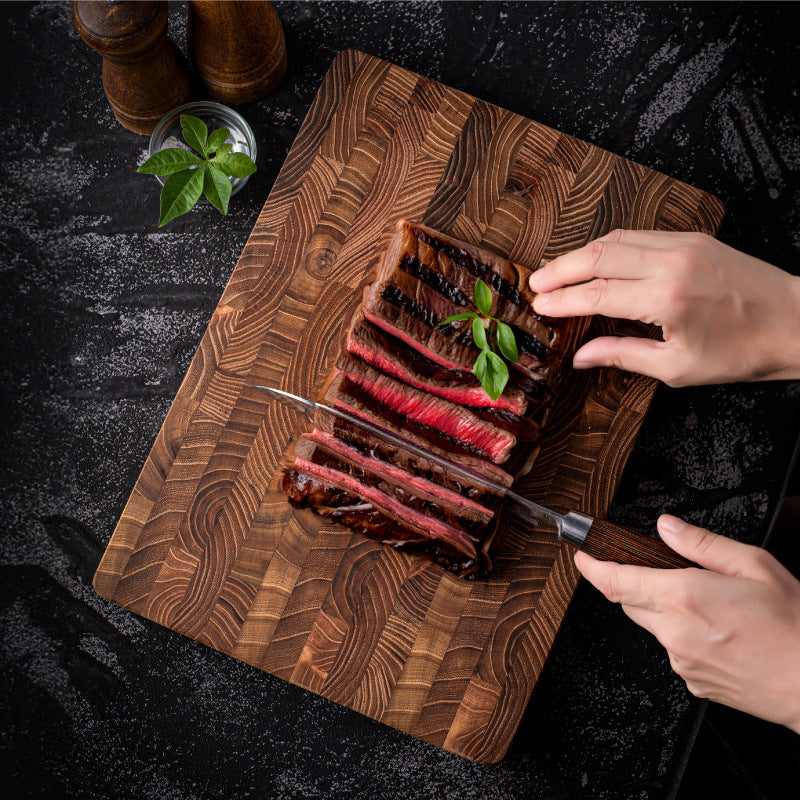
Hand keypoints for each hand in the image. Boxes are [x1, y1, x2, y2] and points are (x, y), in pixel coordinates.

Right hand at [529, 229, 799, 385]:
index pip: (597, 294)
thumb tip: (581, 356)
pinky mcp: (694, 238)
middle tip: (536, 283)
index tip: (539, 306)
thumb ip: (622, 355)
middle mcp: (672, 263)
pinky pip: (639, 235)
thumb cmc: (741, 352)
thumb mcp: (677, 367)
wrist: (795, 322)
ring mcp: (684, 244)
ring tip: (557, 270)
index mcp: (667, 300)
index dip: (563, 300)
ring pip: (616, 239)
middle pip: (598, 256)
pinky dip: (609, 246)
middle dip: (560, 269)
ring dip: (581, 253)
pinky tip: (595, 258)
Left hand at [574, 515, 799, 733]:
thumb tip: (667, 527)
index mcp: (683, 597)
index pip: (616, 581)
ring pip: (653, 626)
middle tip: (663, 573)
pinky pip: (673, 649)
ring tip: (710, 606)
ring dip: (665, 610)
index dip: (592, 566)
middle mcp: (674, 632)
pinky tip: (718, 631)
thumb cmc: (794, 626)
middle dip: (635, 583)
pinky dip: (683, 634)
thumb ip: (702, 543)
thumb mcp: (753, 565)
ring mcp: (681, 661)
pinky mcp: (693, 682)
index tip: (583, 556)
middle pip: (630, 602)